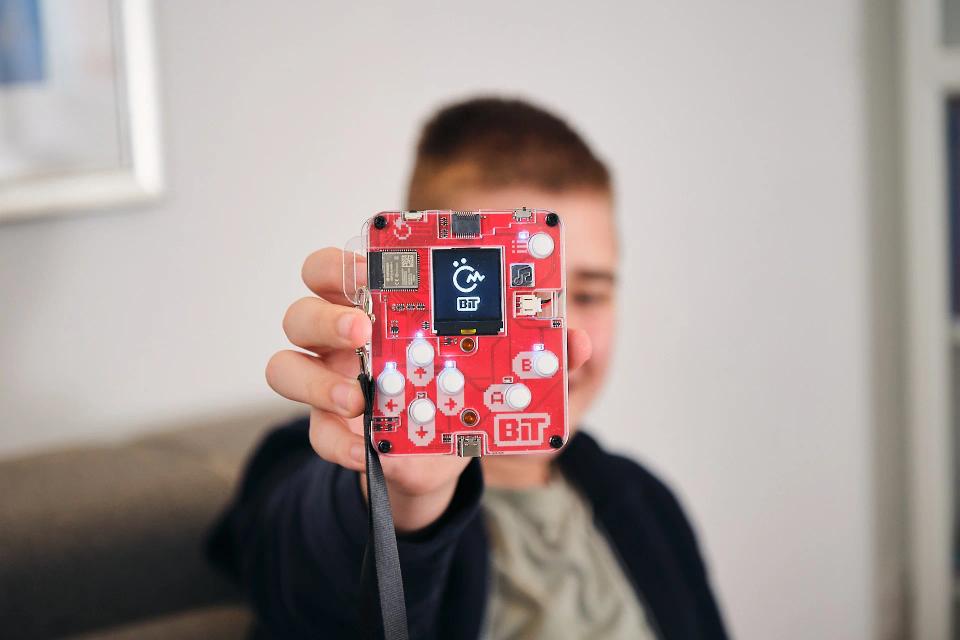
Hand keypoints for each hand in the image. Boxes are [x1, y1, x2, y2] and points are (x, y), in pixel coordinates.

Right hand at [266, 247, 590, 531]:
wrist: (438, 457)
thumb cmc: (460, 391)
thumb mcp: (500, 369)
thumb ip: (537, 353)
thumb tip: (578, 342)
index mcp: (380, 307)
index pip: (342, 266)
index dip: (344, 258)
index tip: (369, 260)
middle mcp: (342, 338)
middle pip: (302, 308)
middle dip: (326, 315)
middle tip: (363, 330)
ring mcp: (329, 383)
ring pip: (285, 367)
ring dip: (317, 381)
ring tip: (359, 399)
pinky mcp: (329, 431)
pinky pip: (314, 433)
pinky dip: (338, 442)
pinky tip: (370, 449)